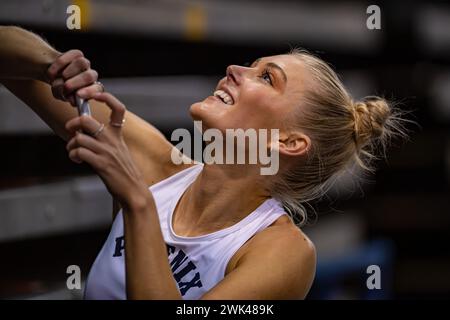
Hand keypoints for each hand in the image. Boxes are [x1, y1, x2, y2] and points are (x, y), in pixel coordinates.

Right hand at [46, 50, 101, 105]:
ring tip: (58, 79)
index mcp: (92, 88)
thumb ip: (69, 98)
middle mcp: (91, 75)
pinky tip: (53, 73)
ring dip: (68, 72)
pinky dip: (59, 64)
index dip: (89, 92)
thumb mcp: (64, 96)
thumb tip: (73, 101)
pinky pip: (72, 55)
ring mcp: (85, 64)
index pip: (97, 89)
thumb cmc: (61, 89)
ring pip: (82, 63)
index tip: (78, 95)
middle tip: (65, 86)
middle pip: (90, 76)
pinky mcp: (77, 54)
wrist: (54, 76)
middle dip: (76, 82)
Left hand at [65, 92, 148, 208]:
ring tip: (73, 151)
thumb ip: (106, 139)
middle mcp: (113, 140)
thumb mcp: (119, 151)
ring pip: (79, 137)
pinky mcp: (101, 164)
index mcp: (119, 135)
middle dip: (73, 123)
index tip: (92, 95)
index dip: (104, 97)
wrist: (134, 190)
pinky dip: (73, 155)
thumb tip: (84, 132)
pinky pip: (79, 152)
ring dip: (71, 144)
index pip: (118, 108)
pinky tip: (77, 160)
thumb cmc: (124, 172)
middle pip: (87, 120)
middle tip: (71, 130)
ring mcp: (107, 151)